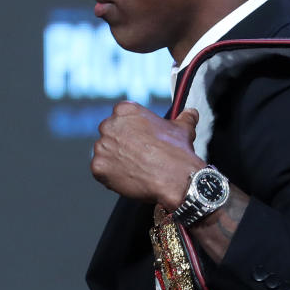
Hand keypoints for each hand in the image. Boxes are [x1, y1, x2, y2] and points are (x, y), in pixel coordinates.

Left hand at [91, 102, 206, 209]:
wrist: (176, 178)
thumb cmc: (178, 151)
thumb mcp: (183, 129)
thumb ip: (184, 117)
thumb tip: (191, 113)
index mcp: (125, 110)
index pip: (121, 120)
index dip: (131, 132)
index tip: (141, 142)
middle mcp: (109, 125)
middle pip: (110, 136)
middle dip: (120, 146)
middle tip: (138, 158)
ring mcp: (101, 146)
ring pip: (105, 154)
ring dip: (115, 161)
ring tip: (135, 170)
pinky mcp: (98, 167)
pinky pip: (101, 172)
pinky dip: (111, 177)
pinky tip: (129, 179)